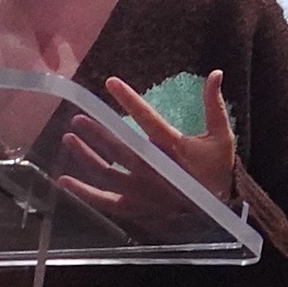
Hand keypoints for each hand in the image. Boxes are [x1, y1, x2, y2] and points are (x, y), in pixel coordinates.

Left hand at [56, 71, 239, 226]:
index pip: (148, 119)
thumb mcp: (222, 137)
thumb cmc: (218, 171)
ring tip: (68, 138)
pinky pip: (106, 201)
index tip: (111, 82)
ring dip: (86, 155)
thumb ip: (214, 105)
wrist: (222, 213)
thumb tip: (216, 73)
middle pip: (120, 148)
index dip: (129, 100)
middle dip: (97, 132)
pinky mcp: (137, 207)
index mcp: (174, 148)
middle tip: (78, 118)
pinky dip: (84, 192)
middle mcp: (155, 169)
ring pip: (108, 172)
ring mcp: (143, 191)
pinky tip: (65, 179)